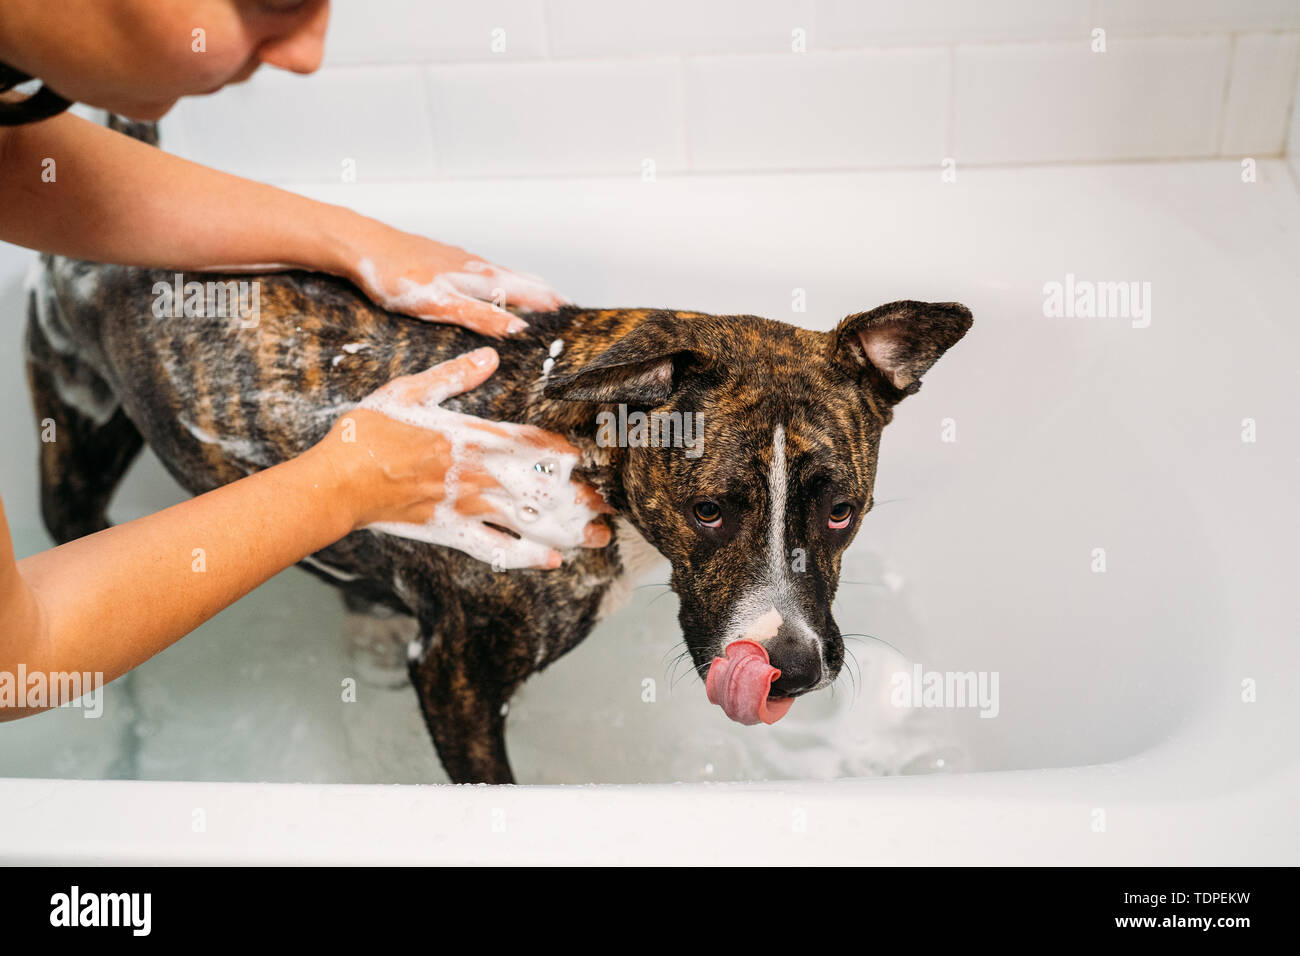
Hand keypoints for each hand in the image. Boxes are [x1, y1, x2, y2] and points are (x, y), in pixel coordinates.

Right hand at [312, 347, 611, 569]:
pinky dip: (526, 558)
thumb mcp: (409, 391)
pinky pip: (497, 550)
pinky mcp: (453, 533)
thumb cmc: (370, 433)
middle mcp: (480, 474)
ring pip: (530, 521)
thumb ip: (453, 376)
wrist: (337, 482)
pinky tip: (549, 563)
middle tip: (611, 507)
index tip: (595, 459)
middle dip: (582, 499)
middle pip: (545, 487)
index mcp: (473, 436)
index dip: (569, 454)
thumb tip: (489, 356)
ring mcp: (469, 507)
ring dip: (568, 531)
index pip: (534, 444)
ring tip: (596, 539)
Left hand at [342, 219, 566, 336]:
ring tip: (540, 294)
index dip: (551, 306)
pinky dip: (500, 278)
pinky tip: (491, 283)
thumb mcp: (441, 305)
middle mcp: (476, 266)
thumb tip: (520, 330)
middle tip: (566, 307)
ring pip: (503, 273)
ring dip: (525, 285)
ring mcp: (460, 261)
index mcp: (481, 278)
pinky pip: (483, 270)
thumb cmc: (397, 276)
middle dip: (544, 294)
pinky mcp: (444, 259)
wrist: (362, 245)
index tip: (574, 317)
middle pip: (520, 280)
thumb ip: (482, 317)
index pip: (528, 293)